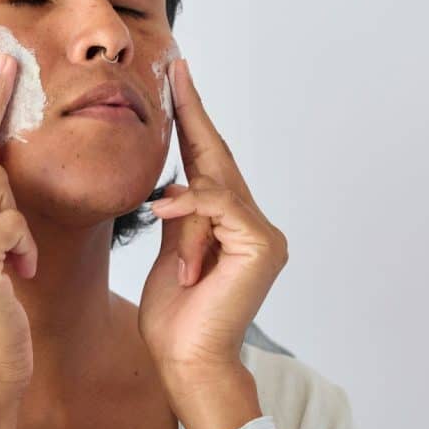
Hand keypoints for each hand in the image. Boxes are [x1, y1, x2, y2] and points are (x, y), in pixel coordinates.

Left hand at [138, 57, 288, 382]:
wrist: (184, 357)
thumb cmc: (175, 312)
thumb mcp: (171, 249)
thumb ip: (181, 214)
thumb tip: (175, 183)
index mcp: (228, 222)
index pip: (208, 162)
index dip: (194, 119)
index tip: (179, 79)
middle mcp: (252, 223)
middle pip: (218, 158)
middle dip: (194, 114)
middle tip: (177, 71)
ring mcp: (262, 234)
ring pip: (215, 186)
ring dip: (183, 209)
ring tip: (173, 246)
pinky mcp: (261, 245)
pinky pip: (218, 205)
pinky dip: (189, 208)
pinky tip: (166, 215)